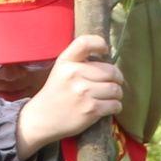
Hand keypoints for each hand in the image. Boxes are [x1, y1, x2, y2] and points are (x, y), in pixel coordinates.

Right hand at [12, 35, 124, 155]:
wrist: (43, 118)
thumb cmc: (57, 92)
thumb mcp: (61, 70)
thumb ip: (79, 61)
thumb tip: (107, 57)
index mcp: (66, 62)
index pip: (85, 43)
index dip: (99, 43)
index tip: (104, 50)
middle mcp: (74, 74)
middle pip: (111, 71)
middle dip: (117, 78)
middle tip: (114, 82)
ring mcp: (83, 93)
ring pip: (115, 89)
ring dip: (117, 93)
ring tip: (111, 95)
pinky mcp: (90, 110)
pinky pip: (115, 105)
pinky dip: (116, 106)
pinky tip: (109, 106)